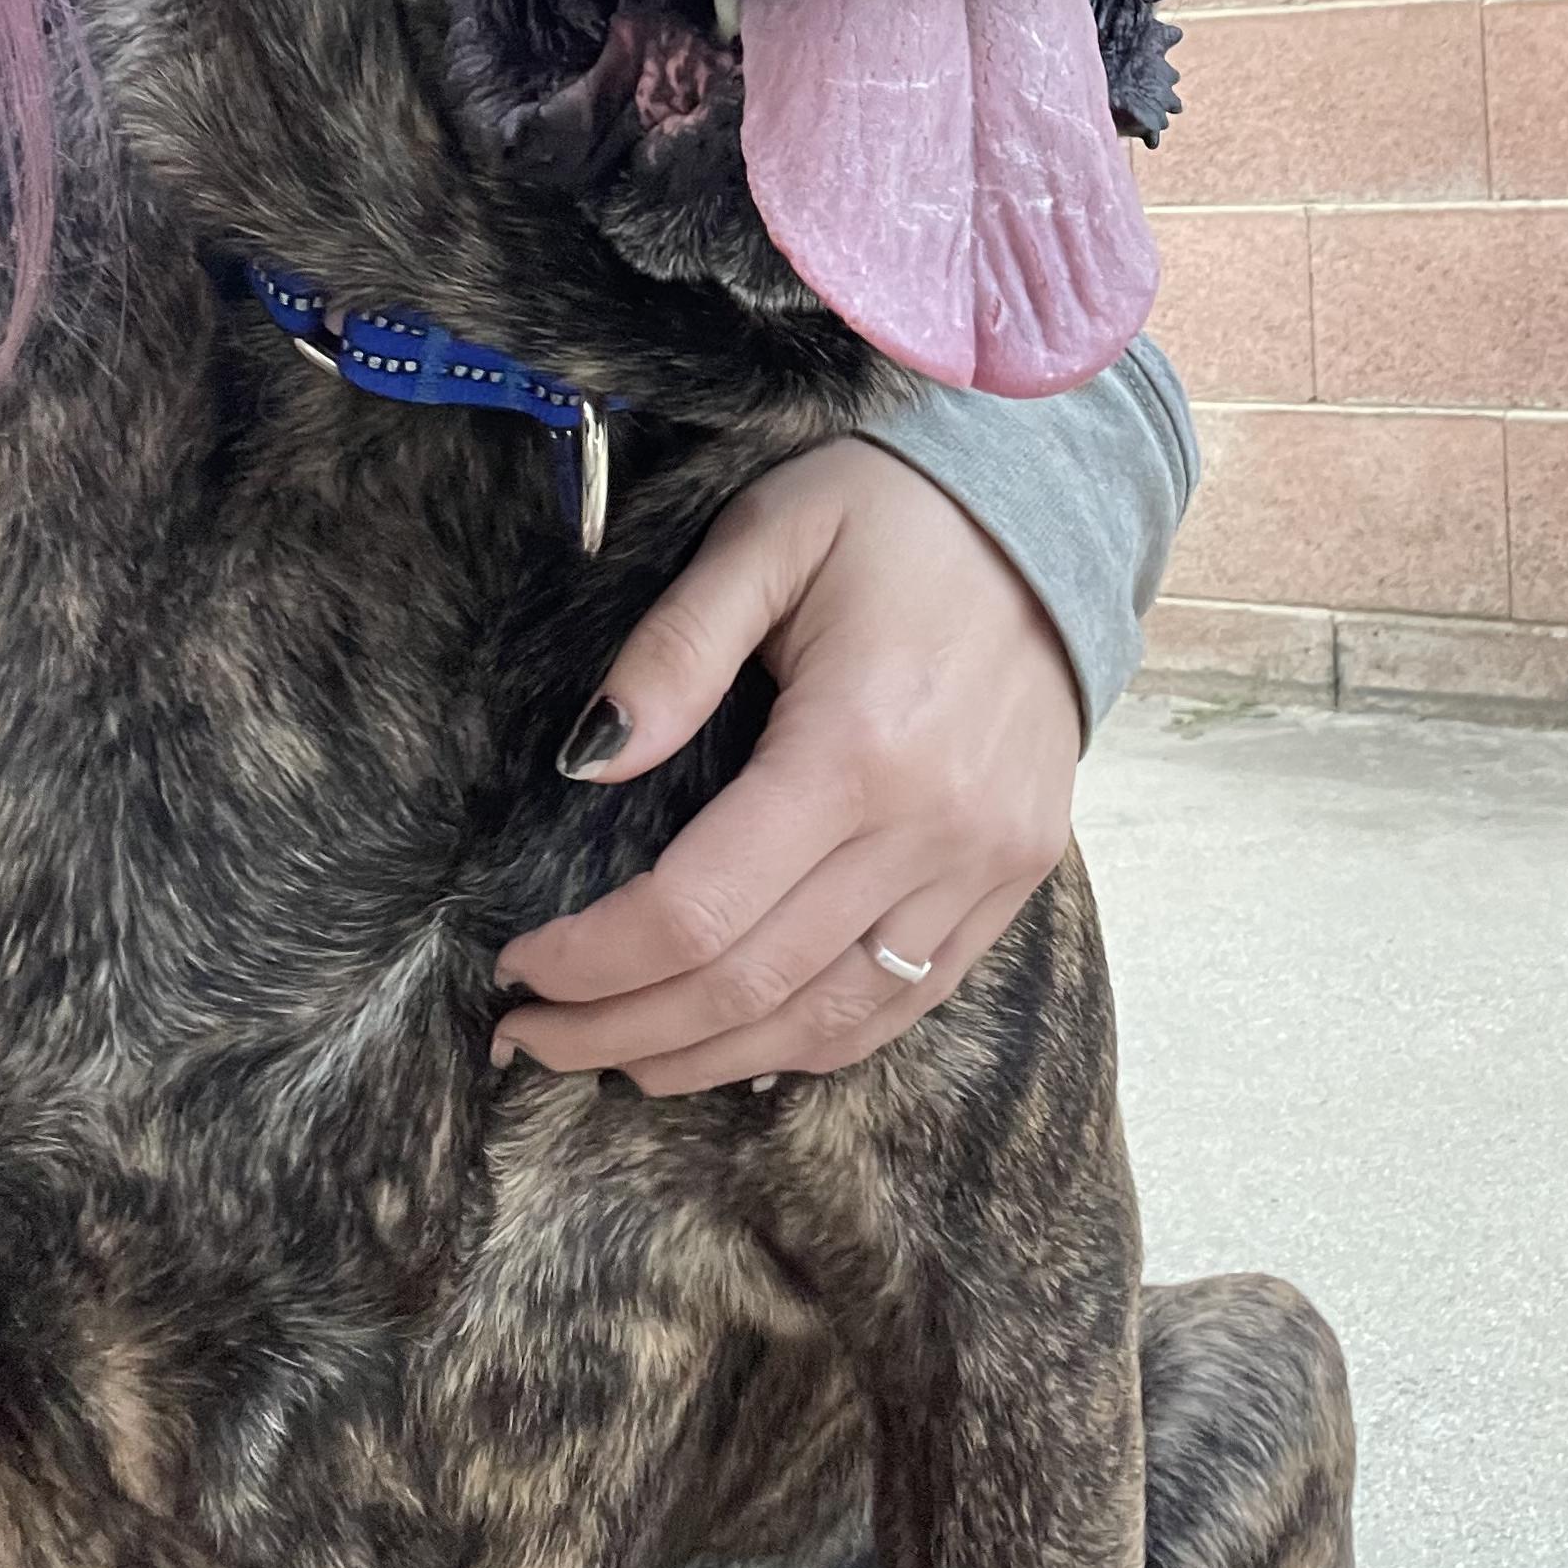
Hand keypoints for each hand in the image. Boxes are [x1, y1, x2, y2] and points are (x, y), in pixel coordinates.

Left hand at [493, 438, 1081, 1095]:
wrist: (1048, 508)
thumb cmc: (893, 510)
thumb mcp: (766, 537)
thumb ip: (674, 651)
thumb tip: (586, 763)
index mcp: (856, 746)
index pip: (697, 909)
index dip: (594, 962)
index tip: (519, 969)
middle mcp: (931, 826)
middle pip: (751, 985)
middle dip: (622, 1029)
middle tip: (529, 1038)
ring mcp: (985, 863)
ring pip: (829, 1019)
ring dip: (709, 1057)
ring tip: (616, 1059)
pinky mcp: (1016, 873)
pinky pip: (908, 998)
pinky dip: (814, 1040)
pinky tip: (741, 1043)